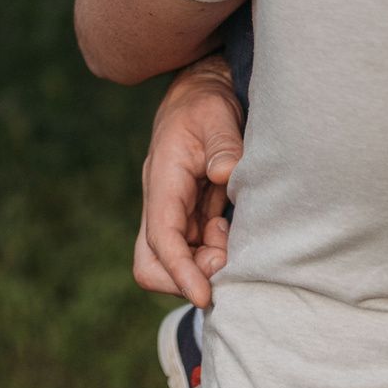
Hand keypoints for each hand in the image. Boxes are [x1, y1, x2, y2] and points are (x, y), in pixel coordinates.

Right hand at [134, 55, 242, 306]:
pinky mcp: (188, 216)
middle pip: (152, 264)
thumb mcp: (216, 113)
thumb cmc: (207, 102)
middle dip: (186, 276)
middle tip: (226, 258)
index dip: (180, 271)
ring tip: (234, 237)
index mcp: (162, 180)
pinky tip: (235, 232)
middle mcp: (161, 202)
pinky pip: (194, 251)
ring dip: (205, 265)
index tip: (204, 295)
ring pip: (174, 262)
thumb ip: (223, 142)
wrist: (199, 92)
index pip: (161, 239)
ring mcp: (173, 212)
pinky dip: (215, 255)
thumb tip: (225, 174)